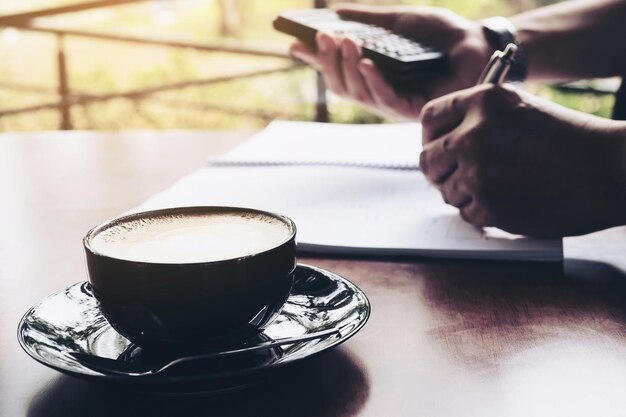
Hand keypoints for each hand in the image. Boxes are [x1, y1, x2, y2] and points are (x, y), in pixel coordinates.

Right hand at [289, 4, 490, 119]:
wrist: (475, 42)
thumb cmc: (439, 34)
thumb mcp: (398, 20)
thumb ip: (368, 19)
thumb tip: (335, 12)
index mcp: (372, 72)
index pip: (336, 69)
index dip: (315, 60)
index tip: (294, 44)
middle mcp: (378, 91)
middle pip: (342, 85)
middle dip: (327, 62)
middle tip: (319, 38)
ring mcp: (394, 102)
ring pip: (359, 94)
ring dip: (347, 68)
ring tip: (344, 42)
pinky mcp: (413, 109)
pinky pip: (387, 99)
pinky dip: (374, 82)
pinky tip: (366, 64)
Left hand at [419, 84, 625, 236]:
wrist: (611, 170)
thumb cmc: (571, 140)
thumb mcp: (519, 109)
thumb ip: (478, 119)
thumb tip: (442, 140)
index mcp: (482, 102)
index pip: (429, 117)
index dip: (431, 135)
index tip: (438, 145)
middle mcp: (473, 135)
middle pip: (427, 159)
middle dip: (440, 170)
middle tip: (458, 174)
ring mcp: (478, 172)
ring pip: (446, 191)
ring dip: (465, 193)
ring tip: (497, 186)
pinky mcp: (489, 206)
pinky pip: (467, 214)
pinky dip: (483, 213)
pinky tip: (509, 201)